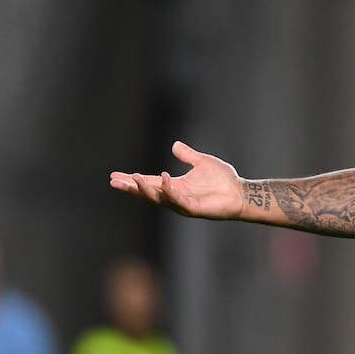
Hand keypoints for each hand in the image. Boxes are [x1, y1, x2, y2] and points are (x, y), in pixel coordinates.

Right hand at [109, 141, 245, 219]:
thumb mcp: (202, 162)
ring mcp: (183, 204)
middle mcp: (175, 196)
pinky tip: (163, 179)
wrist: (240, 192)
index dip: (132, 180)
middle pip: (148, 193)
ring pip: (159, 198)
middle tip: (114, 182)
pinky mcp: (194, 208)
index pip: (149, 182)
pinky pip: (178, 200)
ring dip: (146, 189)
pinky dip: (169, 190)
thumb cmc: (223, 180)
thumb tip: (174, 145)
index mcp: (175, 186)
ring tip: (133, 178)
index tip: (114, 176)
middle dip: (131, 188)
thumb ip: (188, 155)